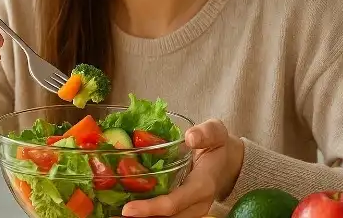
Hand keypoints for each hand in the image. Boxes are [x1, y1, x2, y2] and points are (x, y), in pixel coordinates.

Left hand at [120, 119, 243, 216]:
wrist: (229, 162)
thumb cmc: (218, 146)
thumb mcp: (216, 132)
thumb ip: (206, 133)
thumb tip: (190, 137)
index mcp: (203, 185)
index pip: (174, 203)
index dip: (150, 208)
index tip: (127, 209)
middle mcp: (198, 204)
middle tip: (113, 213)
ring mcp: (192, 211)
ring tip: (114, 213)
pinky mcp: (186, 212)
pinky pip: (167, 217)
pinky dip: (149, 215)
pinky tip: (130, 210)